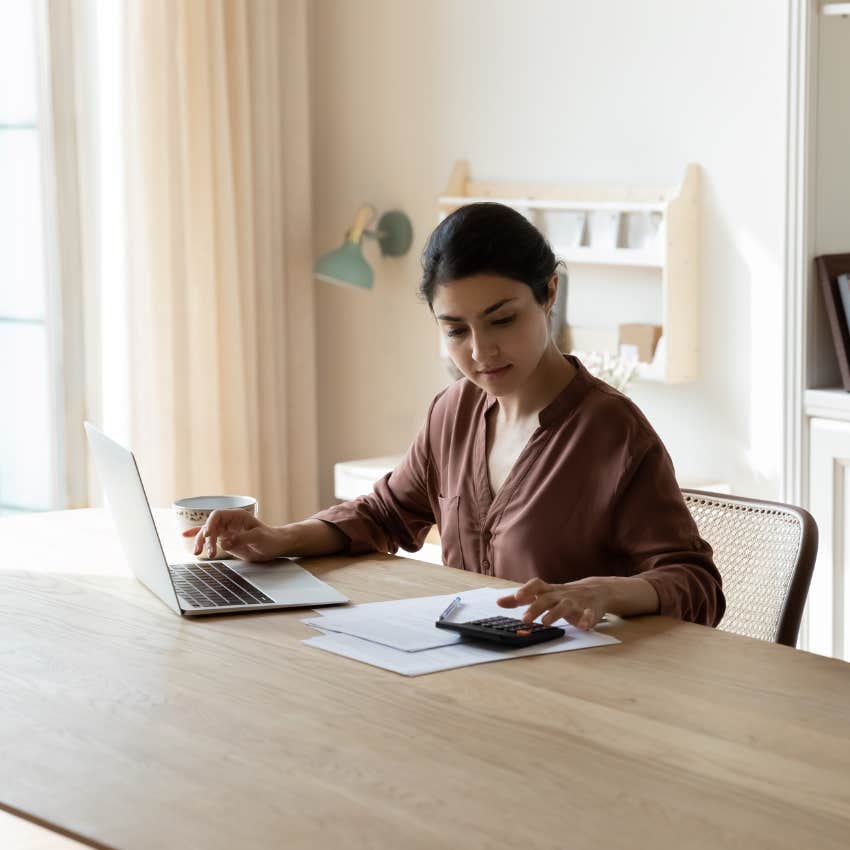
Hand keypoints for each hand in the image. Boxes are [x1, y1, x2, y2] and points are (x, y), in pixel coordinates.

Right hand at [184, 509, 285, 562]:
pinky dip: (199, 538)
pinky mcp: (226, 541)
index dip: (210, 524)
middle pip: (209, 525)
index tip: (208, 534)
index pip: (217, 515)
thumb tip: (223, 542)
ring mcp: (226, 531)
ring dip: (201, 542)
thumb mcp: (258, 538)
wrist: (276, 546)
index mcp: (237, 516)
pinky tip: (186, 537)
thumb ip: (242, 539)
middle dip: (204, 537)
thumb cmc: (270, 539)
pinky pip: (210, 539)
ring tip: (197, 553)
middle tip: (203, 551)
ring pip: (208, 534)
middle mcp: (229, 522)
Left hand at [496, 577, 610, 630]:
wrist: (596, 590)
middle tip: (525, 619)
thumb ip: (522, 599)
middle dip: (536, 607)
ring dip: (555, 613)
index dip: (527, 590)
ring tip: (546, 622)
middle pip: (547, 599)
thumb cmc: (563, 595)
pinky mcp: (589, 611)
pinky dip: (586, 619)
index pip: (537, 585)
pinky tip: (583, 625)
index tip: (517, 597)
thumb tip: (499, 602)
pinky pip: (588, 614)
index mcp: (549, 590)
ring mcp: (575, 602)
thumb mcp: (543, 595)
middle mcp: (561, 595)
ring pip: (565, 606)